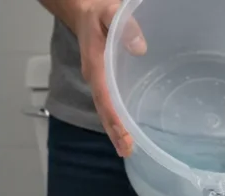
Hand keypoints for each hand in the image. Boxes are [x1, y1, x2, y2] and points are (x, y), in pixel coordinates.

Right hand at [73, 0, 145, 156]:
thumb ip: (125, 27)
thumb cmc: (97, 10)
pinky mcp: (102, 77)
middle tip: (126, 151)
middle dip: (114, 131)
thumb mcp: (110, 11)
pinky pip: (108, 101)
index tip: (124, 135)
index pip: (104, 97)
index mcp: (95, 64)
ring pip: (105, 108)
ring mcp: (97, 78)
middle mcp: (94, 76)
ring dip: (114, 129)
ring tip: (126, 148)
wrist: (83, 8)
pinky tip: (125, 127)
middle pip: (103, 110)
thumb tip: (140, 49)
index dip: (114, 118)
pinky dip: (115, 117)